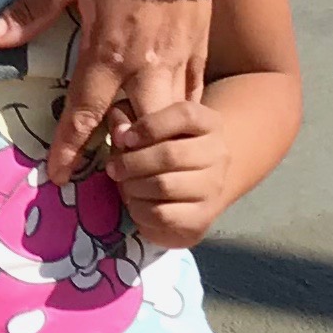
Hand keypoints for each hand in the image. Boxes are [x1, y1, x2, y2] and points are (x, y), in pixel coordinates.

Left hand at [0, 0, 212, 183]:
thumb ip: (31, 12)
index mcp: (107, 52)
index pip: (85, 113)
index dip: (70, 148)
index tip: (60, 177)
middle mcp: (146, 66)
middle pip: (139, 129)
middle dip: (126, 159)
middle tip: (112, 179)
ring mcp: (179, 58)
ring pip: (172, 117)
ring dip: (157, 142)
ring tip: (144, 161)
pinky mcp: (200, 46)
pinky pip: (196, 91)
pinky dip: (186, 113)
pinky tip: (179, 127)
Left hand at [104, 91, 247, 246]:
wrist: (195, 186)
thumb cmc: (165, 147)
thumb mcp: (149, 125)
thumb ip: (129, 120)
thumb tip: (120, 132)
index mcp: (209, 123)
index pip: (185, 115)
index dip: (150, 126)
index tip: (126, 138)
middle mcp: (218, 153)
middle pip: (171, 154)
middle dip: (133, 162)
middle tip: (115, 168)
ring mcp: (214, 187)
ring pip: (165, 185)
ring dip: (134, 186)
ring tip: (123, 184)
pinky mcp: (202, 217)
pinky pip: (163, 214)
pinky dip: (139, 209)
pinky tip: (133, 202)